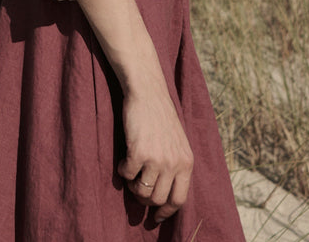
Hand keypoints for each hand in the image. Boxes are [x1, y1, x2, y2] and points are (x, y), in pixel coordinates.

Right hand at [118, 84, 192, 222]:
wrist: (148, 93)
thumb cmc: (160, 116)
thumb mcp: (178, 142)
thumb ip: (175, 166)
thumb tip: (164, 195)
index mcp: (186, 162)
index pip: (179, 199)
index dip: (166, 211)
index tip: (156, 216)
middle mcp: (174, 163)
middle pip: (157, 199)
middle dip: (144, 198)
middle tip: (137, 186)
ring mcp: (156, 159)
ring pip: (142, 191)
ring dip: (133, 185)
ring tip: (131, 171)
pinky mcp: (138, 153)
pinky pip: (126, 175)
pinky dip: (122, 171)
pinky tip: (123, 159)